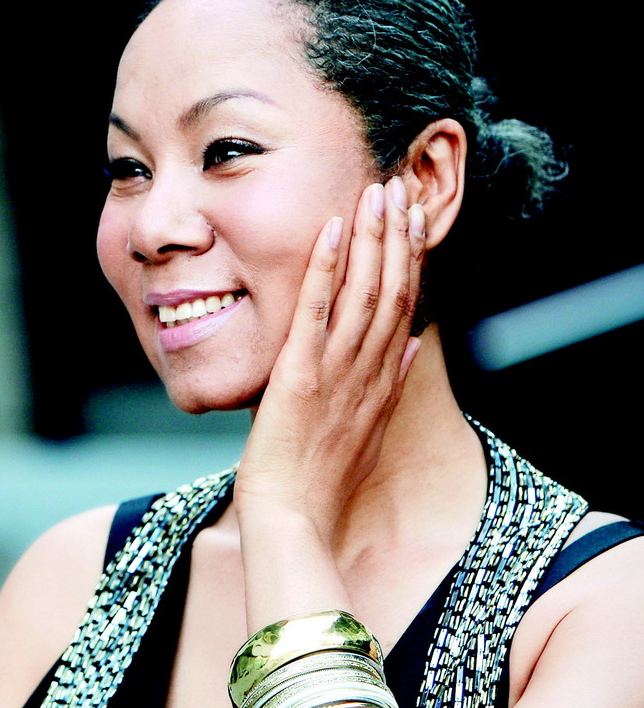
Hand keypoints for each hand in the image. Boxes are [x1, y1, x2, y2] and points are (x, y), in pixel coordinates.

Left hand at [235, 177, 426, 529]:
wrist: (292, 519)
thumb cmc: (317, 481)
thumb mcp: (364, 432)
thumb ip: (386, 387)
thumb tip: (406, 347)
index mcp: (380, 383)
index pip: (404, 308)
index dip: (412, 260)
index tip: (414, 220)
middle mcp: (367, 372)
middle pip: (393, 291)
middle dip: (398, 236)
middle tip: (400, 188)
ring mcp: (336, 373)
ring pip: (364, 294)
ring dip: (371, 240)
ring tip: (376, 193)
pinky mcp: (300, 378)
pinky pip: (314, 314)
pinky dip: (324, 270)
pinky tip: (330, 230)